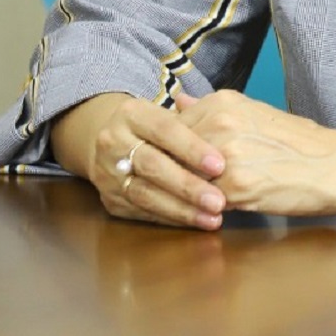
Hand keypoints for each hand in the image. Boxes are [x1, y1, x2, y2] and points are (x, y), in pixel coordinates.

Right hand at [51, 93, 227, 228]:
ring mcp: (108, 173)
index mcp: (131, 114)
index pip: (164, 130)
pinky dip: (170, 218)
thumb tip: (227, 132)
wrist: (111, 141)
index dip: (192, 148)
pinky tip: (194, 221)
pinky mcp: (110, 200)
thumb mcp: (171, 114)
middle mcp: (113, 141)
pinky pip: (142, 212)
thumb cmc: (156, 127)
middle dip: (188, 185)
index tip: (220, 165)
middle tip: (218, 201)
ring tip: (212, 217)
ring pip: (145, 194)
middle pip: (152, 165)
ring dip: (181, 209)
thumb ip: (196, 122)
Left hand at [175, 91, 335, 215]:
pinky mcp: (234, 189)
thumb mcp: (255, 113)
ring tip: (189, 199)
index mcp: (222, 103)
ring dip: (182, 192)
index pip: (171, 127)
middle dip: (169, 171)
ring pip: (182, 179)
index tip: (169, 160)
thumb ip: (212, 110)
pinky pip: (200, 202)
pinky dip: (199, 209)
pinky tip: (207, 211)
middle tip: (175, 184)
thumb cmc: (300, 143)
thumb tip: (180, 101)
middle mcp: (219, 124)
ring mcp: (224, 156)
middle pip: (169, 153)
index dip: (168, 149)